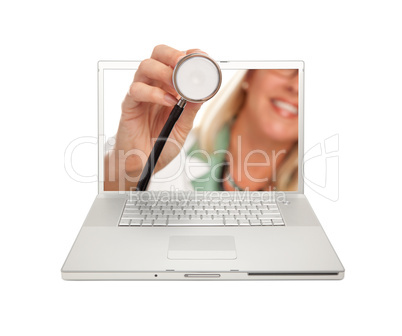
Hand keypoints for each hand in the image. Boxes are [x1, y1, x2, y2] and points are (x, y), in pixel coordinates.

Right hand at [105, 45, 205, 189]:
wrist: (143, 163)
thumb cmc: (162, 143)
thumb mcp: (183, 127)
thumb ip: (191, 110)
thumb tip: (203, 92)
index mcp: (169, 87)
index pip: (176, 60)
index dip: (188, 54)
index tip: (200, 56)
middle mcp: (154, 85)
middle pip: (158, 54)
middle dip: (172, 54)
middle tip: (184, 64)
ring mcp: (141, 94)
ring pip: (145, 67)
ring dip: (163, 71)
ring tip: (176, 86)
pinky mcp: (130, 105)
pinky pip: (137, 90)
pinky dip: (154, 93)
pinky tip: (168, 102)